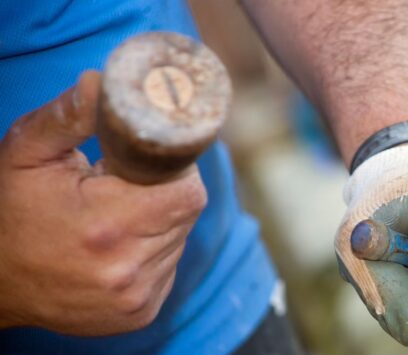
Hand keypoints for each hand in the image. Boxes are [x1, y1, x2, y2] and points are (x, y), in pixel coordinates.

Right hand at [0, 72, 206, 334]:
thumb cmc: (9, 213)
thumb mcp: (27, 155)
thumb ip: (69, 117)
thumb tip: (104, 84)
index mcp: (108, 225)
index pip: (188, 190)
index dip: (176, 170)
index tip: (150, 163)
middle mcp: (128, 269)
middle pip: (186, 214)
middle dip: (164, 193)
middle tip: (125, 187)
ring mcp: (136, 297)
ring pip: (178, 239)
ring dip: (158, 223)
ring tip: (115, 219)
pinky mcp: (140, 313)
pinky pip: (167, 267)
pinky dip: (151, 252)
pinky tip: (116, 248)